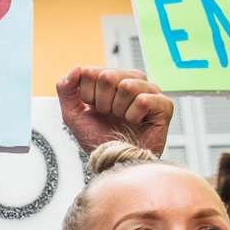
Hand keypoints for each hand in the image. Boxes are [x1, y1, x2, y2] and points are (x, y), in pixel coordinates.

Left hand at [57, 66, 173, 155]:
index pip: (91, 72)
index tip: (94, 109)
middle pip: (107, 76)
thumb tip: (76, 68)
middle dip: (102, 103)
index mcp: (111, 78)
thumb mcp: (72, 115)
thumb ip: (66, 89)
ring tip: (123, 119)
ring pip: (127, 86)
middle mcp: (131, 80)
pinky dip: (134, 116)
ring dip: (118, 110)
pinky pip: (143, 100)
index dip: (87, 95)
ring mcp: (149, 90)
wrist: (115, 160)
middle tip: (109, 115)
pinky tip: (136, 122)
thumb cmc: (98, 138)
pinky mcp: (164, 104)